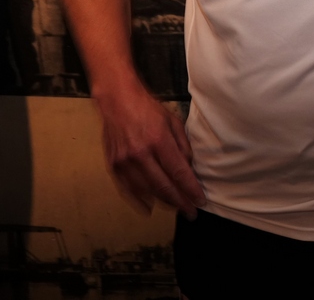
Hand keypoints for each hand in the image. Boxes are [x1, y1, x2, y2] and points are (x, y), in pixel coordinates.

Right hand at [96, 83, 205, 217]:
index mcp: (158, 141)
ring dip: (163, 203)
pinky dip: (140, 200)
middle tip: (191, 212)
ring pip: (146, 191)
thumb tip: (189, 168)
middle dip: (180, 202)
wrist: (118, 101)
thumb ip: (182, 145)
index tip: (200, 200)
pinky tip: (150, 207)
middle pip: (163, 186)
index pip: (178, 172)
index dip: (190, 189)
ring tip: (177, 209)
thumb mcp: (173, 121)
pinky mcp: (113, 165)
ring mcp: (125, 161)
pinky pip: (128, 189)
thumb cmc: (148, 109)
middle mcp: (140, 154)